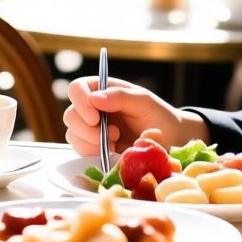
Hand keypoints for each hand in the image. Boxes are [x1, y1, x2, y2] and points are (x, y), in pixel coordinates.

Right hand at [63, 77, 204, 157]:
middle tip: (113, 135)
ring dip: (91, 142)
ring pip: (73, 134)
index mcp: (103, 90)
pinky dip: (93, 153)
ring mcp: (92, 129)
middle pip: (70, 115)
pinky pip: (81, 150)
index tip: (95, 117)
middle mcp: (93, 108)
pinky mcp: (94, 147)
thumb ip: (120, 97)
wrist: (170, 140)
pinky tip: (113, 151)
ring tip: (117, 143)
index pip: (77, 88)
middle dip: (87, 129)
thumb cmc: (159, 116)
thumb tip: (94, 98)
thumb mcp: (143, 101)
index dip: (80, 102)